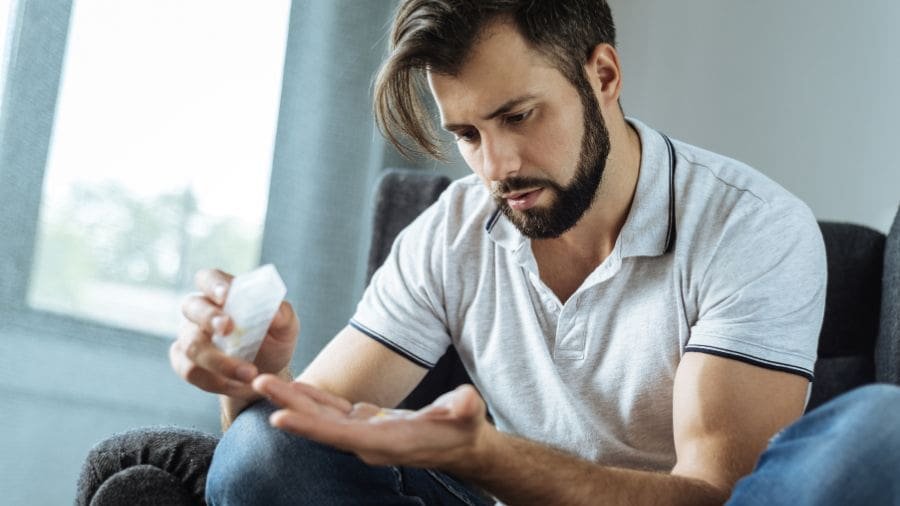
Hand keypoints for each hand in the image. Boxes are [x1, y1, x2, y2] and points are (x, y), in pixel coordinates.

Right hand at [170, 269, 299, 401]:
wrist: (265, 375)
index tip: (226, 295)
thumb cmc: (273, 341)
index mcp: (223, 293)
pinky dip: (216, 381)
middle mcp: (200, 311)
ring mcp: (188, 336)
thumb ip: (283, 316)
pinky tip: (239, 386)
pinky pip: (190, 370)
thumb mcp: (286, 328)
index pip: (209, 278)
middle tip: (228, 329)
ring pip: (191, 345)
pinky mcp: (184, 362)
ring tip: (250, 374)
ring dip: (220, 361)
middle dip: (209, 318)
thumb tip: (275, 313)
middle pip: (191, 307)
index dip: (214, 284)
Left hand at [252, 375, 494, 471]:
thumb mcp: (468, 414)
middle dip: (288, 405)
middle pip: (320, 425)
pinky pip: (330, 412)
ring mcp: (363, 434)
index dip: (309, 427)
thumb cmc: (465, 427)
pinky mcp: (364, 424)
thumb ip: (463, 408)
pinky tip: (293, 387)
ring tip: (263, 381)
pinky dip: (311, 399)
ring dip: (292, 400)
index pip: (341, 436)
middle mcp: (368, 443)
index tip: (278, 418)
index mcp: (387, 442)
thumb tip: (465, 402)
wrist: (461, 443)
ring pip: (320, 417)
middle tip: (257, 383)